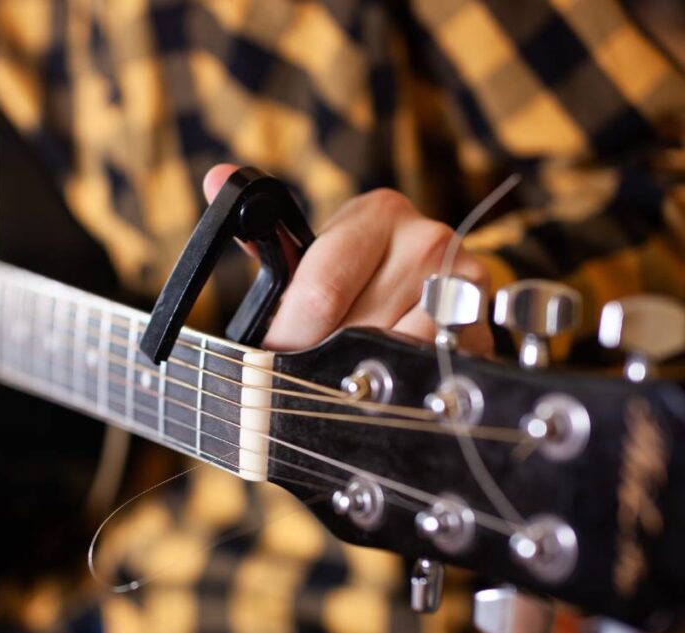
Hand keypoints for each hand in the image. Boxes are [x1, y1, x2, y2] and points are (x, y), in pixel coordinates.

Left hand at [203, 164, 492, 353]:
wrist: (430, 301)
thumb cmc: (357, 282)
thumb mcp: (311, 260)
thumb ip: (265, 237)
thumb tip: (214, 176)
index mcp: (377, 213)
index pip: (321, 291)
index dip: (289, 338)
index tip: (269, 365)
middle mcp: (427, 239)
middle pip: (356, 331)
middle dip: (324, 364)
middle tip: (308, 379)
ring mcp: (465, 283)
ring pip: (394, 356)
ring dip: (366, 377)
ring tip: (354, 372)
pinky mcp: (486, 327)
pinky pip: (432, 371)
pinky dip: (404, 386)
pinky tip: (390, 379)